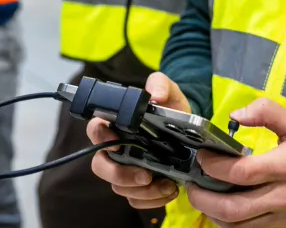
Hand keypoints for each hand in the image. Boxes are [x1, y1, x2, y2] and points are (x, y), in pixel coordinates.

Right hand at [87, 72, 190, 208]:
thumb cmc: (171, 109)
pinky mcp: (137, 185)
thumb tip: (156, 96)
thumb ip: (160, 84)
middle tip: (145, 175)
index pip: (96, 129)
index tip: (117, 143)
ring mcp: (125, 168)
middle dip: (120, 174)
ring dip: (142, 190)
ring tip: (167, 184)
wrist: (189, 130)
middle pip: (100, 165)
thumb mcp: (170, 91)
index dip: (101, 138)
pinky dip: (151, 200)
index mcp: (116, 123)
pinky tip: (169, 190)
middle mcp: (115, 148)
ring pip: (118, 186)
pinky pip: (135, 199)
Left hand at [186, 98, 285, 227]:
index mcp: (285, 168)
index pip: (241, 173)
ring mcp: (283, 219)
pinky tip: (223, 211)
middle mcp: (282, 198)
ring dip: (213, 214)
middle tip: (191, 185)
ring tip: (203, 198)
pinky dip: (230, 225)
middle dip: (203, 199)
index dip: (214, 166)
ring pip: (237, 227)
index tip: (202, 156)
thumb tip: (235, 115)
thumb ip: (266, 112)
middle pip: (232, 208)